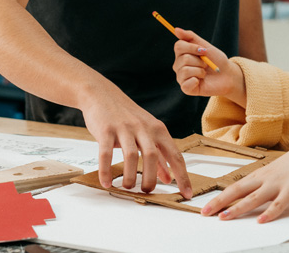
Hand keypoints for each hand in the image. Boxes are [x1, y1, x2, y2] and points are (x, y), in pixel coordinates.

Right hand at [80, 85, 192, 199]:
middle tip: (146, 191)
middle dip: (151, 179)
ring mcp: (124, 128)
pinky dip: (106, 170)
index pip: (175, 155)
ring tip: (128, 187)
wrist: (102, 94)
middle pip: (152, 156)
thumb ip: (159, 154)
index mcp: (157, 129)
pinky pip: (106, 154)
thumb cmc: (126, 116)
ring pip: (131, 156)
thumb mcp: (147, 131)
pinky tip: (106, 182)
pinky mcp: (106, 129)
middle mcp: (143, 128)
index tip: (187, 194)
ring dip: (130, 176)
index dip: (182, 176)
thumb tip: (168, 177)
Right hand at [172, 28, 244, 104]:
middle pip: (184, 58)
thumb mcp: (205, 45)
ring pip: (186, 70)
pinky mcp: (186, 89)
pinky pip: (186, 83)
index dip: (192, 47)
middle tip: (206, 64)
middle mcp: (179, 65)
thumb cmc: (216, 59)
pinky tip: (200, 81)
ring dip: (200, 70)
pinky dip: (196, 81)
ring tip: (205, 73)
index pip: (178, 46)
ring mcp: (182, 77)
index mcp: (182, 54)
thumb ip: (190, 36)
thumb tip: (176, 30)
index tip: (204, 50)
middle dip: (200, 60)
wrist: (227, 74)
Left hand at [201, 135, 288, 223]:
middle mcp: (265, 179)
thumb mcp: (276, 173)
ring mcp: (278, 184)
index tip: (205, 206)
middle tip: (205, 213)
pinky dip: (270, 213)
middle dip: (220, 202)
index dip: (219, 197)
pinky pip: (279, 204)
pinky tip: (261, 221)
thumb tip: (251, 195)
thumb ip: (264, 184)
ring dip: (238, 208)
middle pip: (237, 191)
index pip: (234, 187)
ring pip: (254, 198)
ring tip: (224, 217)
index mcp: (260, 175)